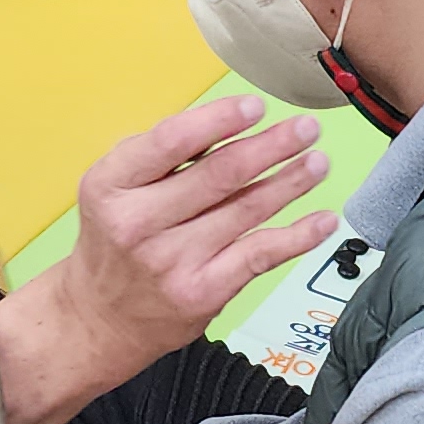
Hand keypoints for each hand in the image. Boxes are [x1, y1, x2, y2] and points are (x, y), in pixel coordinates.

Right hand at [0, 96, 335, 423]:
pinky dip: (298, 236)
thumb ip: (160, 156)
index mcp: (111, 186)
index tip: (255, 106)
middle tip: (305, 129)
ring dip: (292, 182)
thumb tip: (226, 125)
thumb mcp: (113, 188)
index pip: (170, 142)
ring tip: (318, 161)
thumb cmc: (114, 242)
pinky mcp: (203, 291)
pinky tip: (322, 219)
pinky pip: (260, 255)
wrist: (100, 317)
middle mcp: (138, 224)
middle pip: (219, 175)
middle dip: (271, 146)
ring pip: (246, 210)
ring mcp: (173, 261)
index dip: (219, 120)